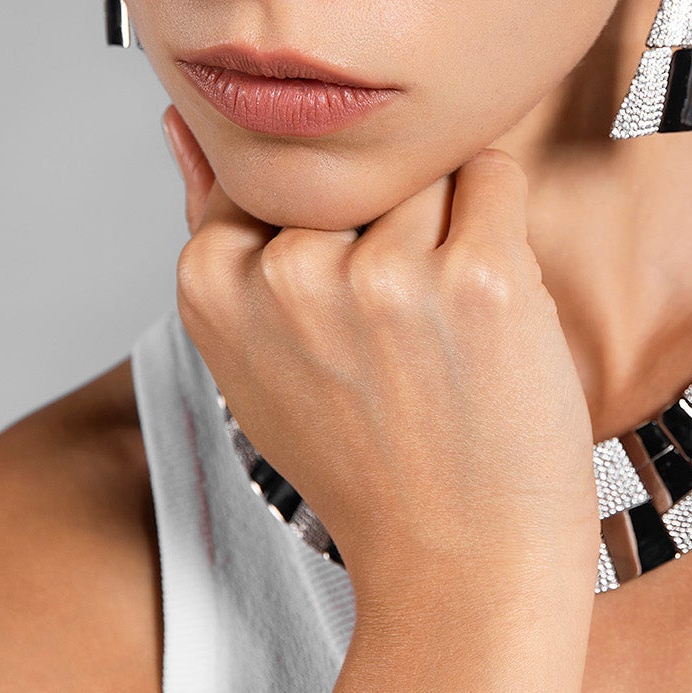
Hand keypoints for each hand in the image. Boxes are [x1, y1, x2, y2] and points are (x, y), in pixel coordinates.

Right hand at [161, 109, 599, 620]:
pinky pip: (496, 176)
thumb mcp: (250, 356)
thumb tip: (187, 124)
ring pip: (429, 164)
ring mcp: (384, 276)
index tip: (349, 305)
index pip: (278, 170)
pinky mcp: (479, 279)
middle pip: (358, 163)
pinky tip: (491, 308)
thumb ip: (218, 233)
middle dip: (391, 219)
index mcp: (213, 283)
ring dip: (452, 224)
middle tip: (404, 327)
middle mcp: (288, 273)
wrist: (459, 568)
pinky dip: (504, 229)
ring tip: (447, 328)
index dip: (330, 228)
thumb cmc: (366, 464)